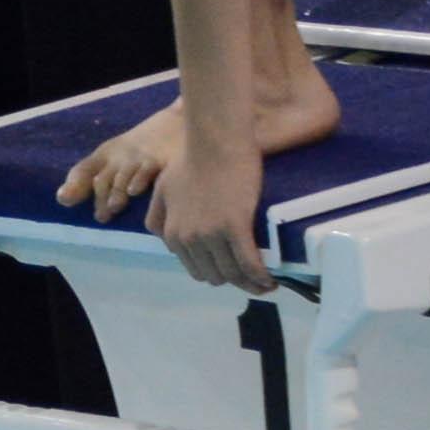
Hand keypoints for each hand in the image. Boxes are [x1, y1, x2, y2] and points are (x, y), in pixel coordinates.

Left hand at [146, 130, 272, 293]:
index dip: (214, 272)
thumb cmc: (191, 161)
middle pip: (214, 275)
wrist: (214, 144)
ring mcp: (211, 235)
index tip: (230, 270)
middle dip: (232, 280)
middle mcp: (188, 239)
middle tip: (251, 277)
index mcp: (171, 232)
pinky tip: (270, 280)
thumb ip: (159, 217)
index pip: (194, 268)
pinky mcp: (235, 228)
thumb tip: (166, 242)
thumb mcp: (163, 191)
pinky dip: (261, 277)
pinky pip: (249, 264)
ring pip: (233, 274)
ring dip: (250, 284)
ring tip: (266, 285)